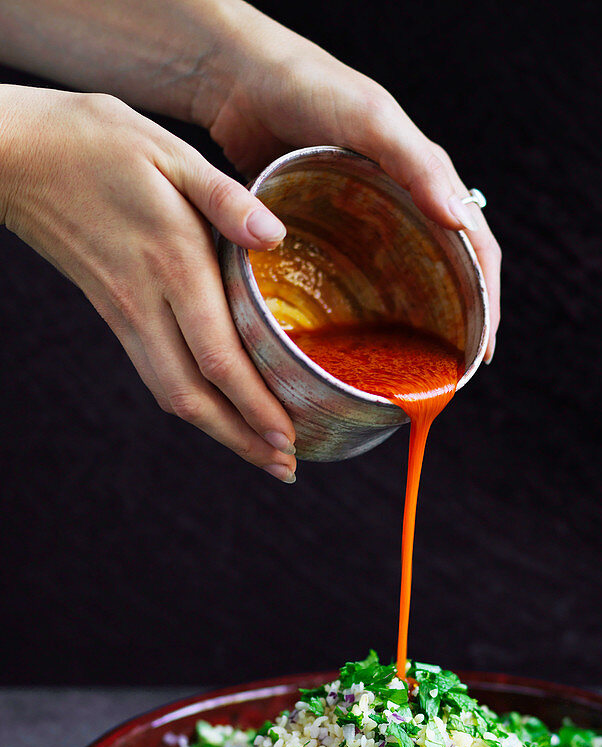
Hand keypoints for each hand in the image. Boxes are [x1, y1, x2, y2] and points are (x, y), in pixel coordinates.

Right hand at [0, 85, 297, 481]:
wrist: (13, 152)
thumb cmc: (93, 140)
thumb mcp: (168, 150)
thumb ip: (226, 197)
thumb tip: (275, 237)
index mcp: (173, 263)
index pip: (220, 358)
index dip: (255, 407)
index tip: (288, 438)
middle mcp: (147, 303)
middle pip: (195, 397)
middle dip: (242, 439)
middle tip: (285, 466)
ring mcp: (124, 314)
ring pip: (171, 394)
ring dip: (218, 431)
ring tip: (259, 452)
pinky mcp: (111, 313)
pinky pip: (154, 374)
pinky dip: (191, 404)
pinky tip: (217, 410)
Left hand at [193, 9, 501, 361]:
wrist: (240, 79)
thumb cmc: (311, 87)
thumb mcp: (371, 120)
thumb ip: (417, 165)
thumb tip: (460, 223)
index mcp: (429, 181)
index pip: (477, 251)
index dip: (487, 303)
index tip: (482, 354)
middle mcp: (406, 206)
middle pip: (447, 276)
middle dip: (456, 325)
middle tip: (447, 373)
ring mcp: (368, 224)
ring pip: (403, 284)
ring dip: (412, 326)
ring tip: (408, 370)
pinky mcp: (329, 233)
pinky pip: (356, 281)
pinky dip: (363, 313)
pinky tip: (354, 344)